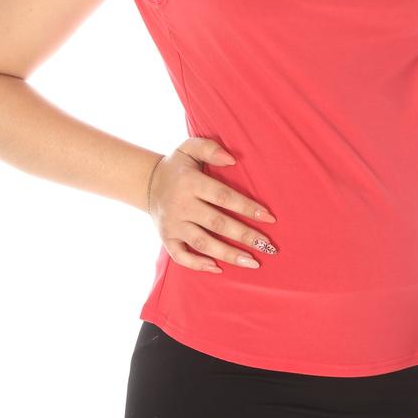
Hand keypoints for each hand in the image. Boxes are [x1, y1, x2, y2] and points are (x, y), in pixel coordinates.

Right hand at [147, 137, 277, 272]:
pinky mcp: (166, 239)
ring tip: (253, 262)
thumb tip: (232, 160)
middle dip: (244, 236)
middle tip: (268, 246)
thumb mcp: (190, 148)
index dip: (247, 207)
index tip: (269, 218)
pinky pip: (181, 256)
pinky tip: (219, 268)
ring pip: (203, 243)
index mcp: (190, 182)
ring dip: (229, 255)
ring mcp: (172, 225)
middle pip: (217, 223)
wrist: (148, 183)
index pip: (223, 196)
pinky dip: (198, 265)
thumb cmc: (179, 167)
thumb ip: (210, 149)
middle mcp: (181, 205)